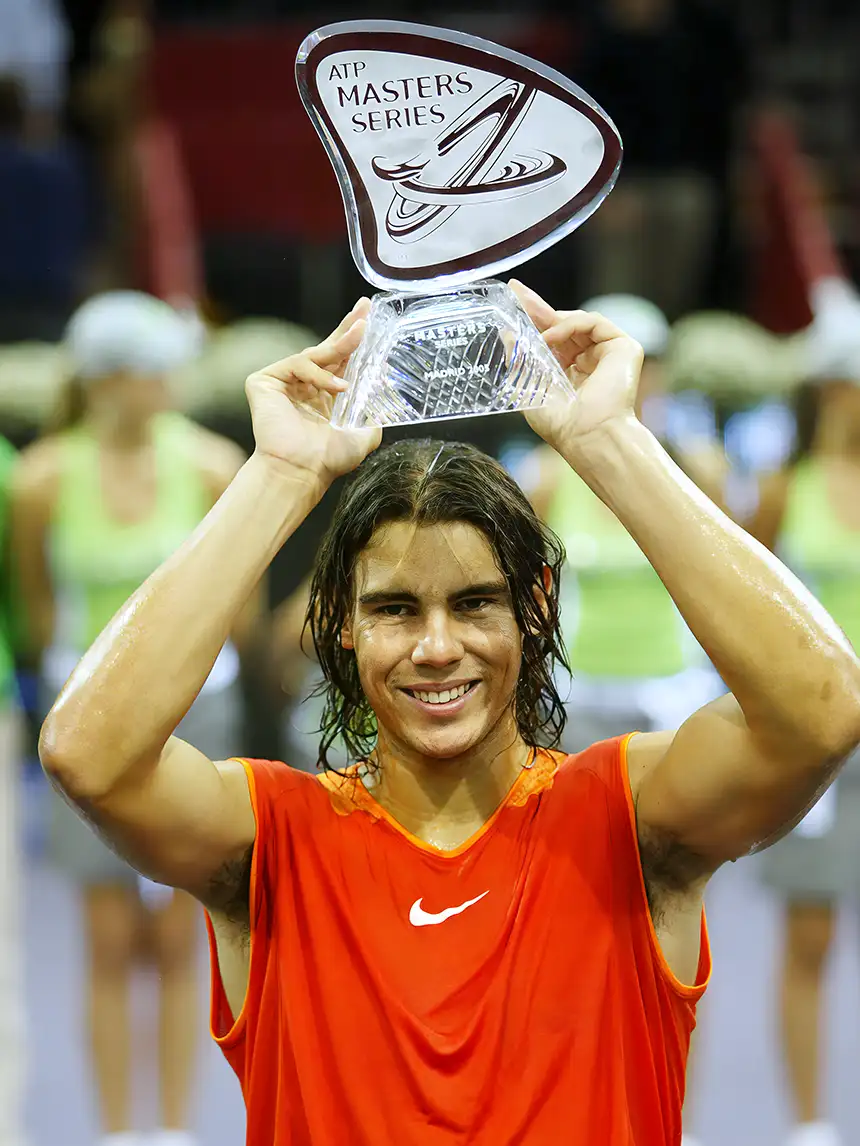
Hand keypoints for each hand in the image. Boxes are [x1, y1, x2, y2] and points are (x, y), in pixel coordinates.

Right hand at [245, 299, 381, 486]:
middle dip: (347, 328)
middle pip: (326, 348)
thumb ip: (372, 421)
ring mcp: (282, 382)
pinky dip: (319, 374)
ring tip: (360, 338)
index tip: (369, 319)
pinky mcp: (264, 381)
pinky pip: (297, 364)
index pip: (339, 361)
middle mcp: (302, 386)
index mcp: (322, 396)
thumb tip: (385, 411)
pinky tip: (337, 388)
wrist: (301, 471)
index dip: (353, 340)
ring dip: (341, 345)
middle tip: (365, 309)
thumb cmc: (326, 461)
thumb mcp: (361, 439)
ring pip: (314, 354)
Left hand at [509, 279, 643, 459]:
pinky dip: (571, 324)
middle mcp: (589, 361)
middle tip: (516, 292)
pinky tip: (553, 336)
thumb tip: (506, 333)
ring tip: (536, 334)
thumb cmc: (560, 423)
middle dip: (538, 310)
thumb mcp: (528, 386)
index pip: (551, 339)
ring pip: (578, 321)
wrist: (588, 435)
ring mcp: (607, 354)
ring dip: (552, 322)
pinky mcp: (624, 347)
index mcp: (569, 373)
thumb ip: (519, 358)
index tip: (513, 299)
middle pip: (563, 325)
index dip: (533, 320)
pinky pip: (594, 322)